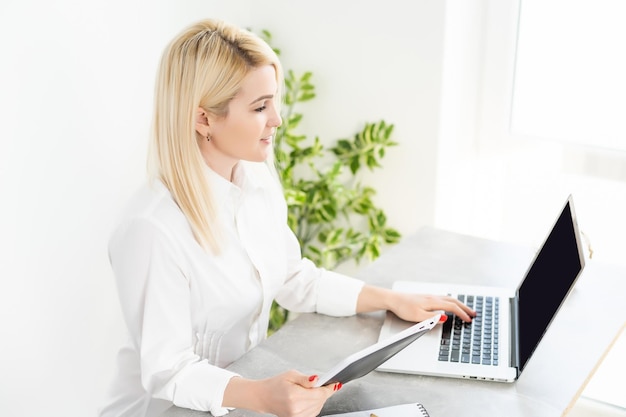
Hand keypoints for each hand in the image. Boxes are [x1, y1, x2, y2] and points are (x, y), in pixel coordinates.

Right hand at [223, 370, 340, 416]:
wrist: (263, 396)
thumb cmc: (276, 384)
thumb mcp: (290, 375)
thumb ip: (306, 379)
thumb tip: (318, 379)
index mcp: (294, 395)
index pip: (320, 394)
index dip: (330, 388)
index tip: (336, 384)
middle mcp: (296, 408)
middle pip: (320, 401)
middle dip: (324, 392)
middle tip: (323, 384)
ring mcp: (296, 416)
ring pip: (318, 408)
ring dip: (320, 399)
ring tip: (312, 391)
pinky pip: (313, 413)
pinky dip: (315, 406)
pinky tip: (309, 399)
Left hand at [356, 285, 475, 322]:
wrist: (392, 299)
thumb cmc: (403, 307)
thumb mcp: (417, 316)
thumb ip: (432, 318)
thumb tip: (445, 318)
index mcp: (432, 302)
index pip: (452, 307)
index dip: (462, 314)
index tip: (469, 320)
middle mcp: (433, 297)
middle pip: (453, 301)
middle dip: (465, 307)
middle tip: (474, 313)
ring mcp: (429, 296)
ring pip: (449, 298)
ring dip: (459, 304)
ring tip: (465, 309)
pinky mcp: (425, 297)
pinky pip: (443, 298)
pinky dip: (451, 302)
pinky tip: (450, 305)